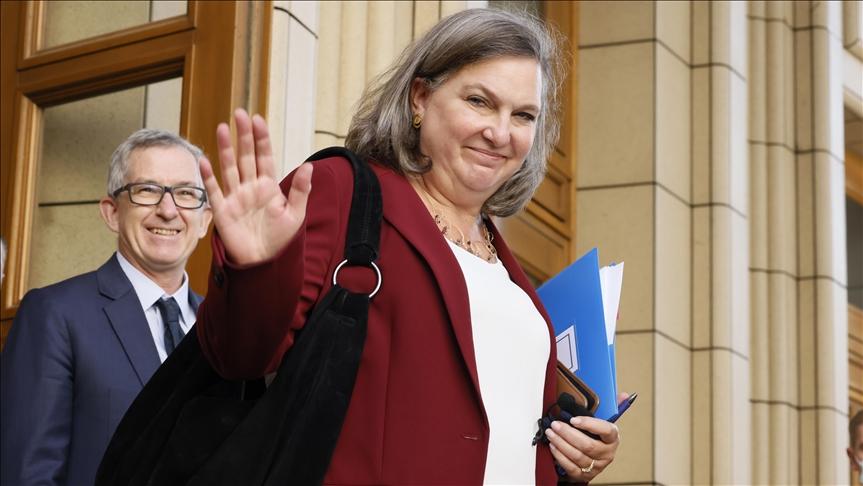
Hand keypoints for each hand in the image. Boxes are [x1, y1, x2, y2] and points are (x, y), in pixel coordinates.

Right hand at [201, 109, 312, 264]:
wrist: (265, 262)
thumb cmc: (281, 239)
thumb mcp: (296, 214)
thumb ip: (300, 190)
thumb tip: (310, 166)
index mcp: (268, 186)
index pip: (264, 156)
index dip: (261, 138)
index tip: (258, 119)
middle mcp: (250, 187)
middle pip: (245, 156)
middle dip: (243, 135)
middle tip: (239, 113)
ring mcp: (235, 197)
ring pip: (229, 168)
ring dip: (225, 149)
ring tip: (223, 128)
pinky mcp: (223, 211)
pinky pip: (214, 191)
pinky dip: (208, 176)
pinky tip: (204, 160)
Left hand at [544, 393, 627, 481]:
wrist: (593, 460)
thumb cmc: (598, 438)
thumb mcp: (603, 423)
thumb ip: (611, 408)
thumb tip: (623, 395)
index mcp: (613, 439)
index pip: (606, 431)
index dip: (589, 424)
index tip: (574, 419)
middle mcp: (606, 454)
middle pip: (588, 445)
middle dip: (568, 433)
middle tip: (556, 424)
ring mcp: (596, 466)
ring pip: (577, 456)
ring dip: (561, 443)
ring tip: (551, 433)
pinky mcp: (584, 475)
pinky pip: (570, 466)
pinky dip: (560, 456)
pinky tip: (553, 446)